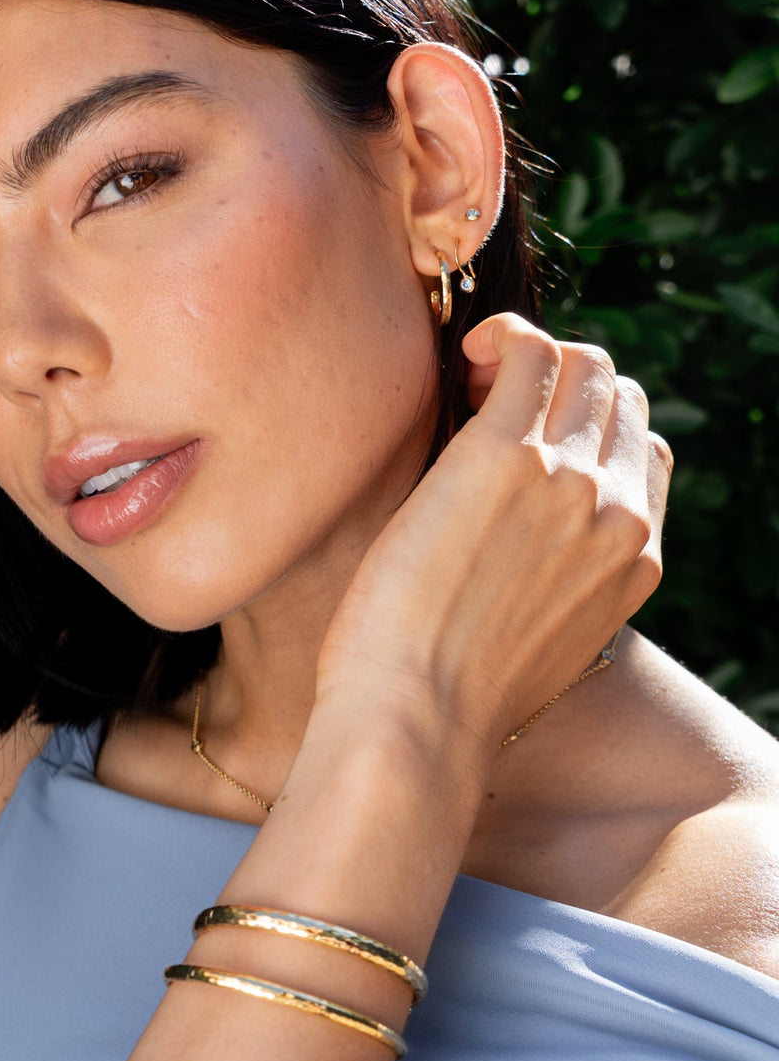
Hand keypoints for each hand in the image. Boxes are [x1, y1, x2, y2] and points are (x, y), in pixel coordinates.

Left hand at [314, 313, 670, 753]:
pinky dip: (502, 337)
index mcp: (635, 558)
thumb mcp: (539, 639)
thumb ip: (558, 579)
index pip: (642, 448)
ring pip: (584, 366)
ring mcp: (571, 481)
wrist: (417, 723)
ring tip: (470, 387)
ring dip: (530, 358)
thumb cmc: (447, 693)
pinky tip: (464, 358)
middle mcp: (619, 513)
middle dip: (560, 385)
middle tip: (486, 407)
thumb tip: (518, 539)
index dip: (587, 426)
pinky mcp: (507, 458)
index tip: (526, 439)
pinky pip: (529, 351)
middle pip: (619, 397)